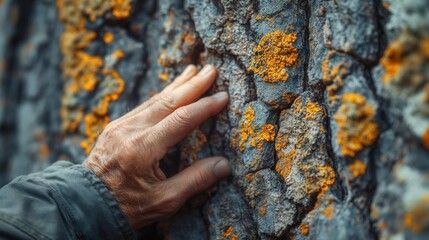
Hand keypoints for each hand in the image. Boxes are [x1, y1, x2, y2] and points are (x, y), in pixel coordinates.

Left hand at [83, 64, 230, 228]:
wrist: (86, 204)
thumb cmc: (127, 207)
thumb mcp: (165, 201)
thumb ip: (195, 180)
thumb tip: (224, 165)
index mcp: (143, 148)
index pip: (182, 119)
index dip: (205, 106)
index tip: (223, 96)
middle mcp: (130, 130)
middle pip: (167, 101)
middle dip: (192, 84)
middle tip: (210, 70)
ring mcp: (120, 126)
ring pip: (154, 100)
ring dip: (176, 85)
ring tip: (192, 71)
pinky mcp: (115, 127)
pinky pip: (142, 106)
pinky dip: (160, 96)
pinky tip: (169, 91)